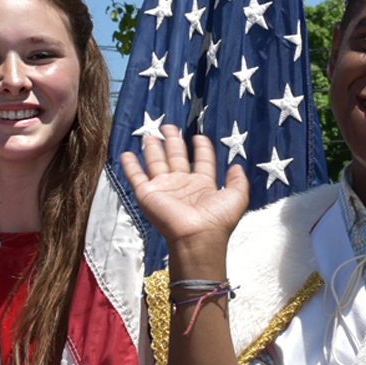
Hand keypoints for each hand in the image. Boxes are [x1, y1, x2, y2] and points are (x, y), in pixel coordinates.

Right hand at [119, 125, 248, 254]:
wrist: (198, 236)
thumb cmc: (217, 221)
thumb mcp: (237, 197)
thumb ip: (238, 180)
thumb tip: (237, 167)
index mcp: (202, 185)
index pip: (201, 161)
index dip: (201, 148)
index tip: (199, 137)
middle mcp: (182, 186)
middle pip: (176, 158)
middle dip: (173, 141)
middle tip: (169, 127)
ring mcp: (164, 189)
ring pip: (156, 163)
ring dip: (153, 149)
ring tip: (150, 135)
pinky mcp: (148, 194)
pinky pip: (136, 177)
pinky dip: (130, 166)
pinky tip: (127, 154)